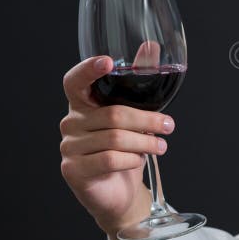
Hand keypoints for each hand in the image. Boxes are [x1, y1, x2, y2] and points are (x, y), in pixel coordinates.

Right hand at [59, 56, 173, 239]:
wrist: (119, 192)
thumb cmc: (127, 148)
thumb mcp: (136, 114)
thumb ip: (139, 80)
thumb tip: (150, 47)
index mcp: (82, 103)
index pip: (75, 81)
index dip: (89, 70)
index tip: (108, 61)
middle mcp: (70, 122)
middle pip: (113, 114)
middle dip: (148, 120)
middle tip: (169, 126)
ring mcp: (68, 147)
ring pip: (115, 138)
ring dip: (145, 142)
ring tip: (161, 146)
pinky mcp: (73, 170)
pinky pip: (110, 159)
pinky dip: (131, 159)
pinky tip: (139, 160)